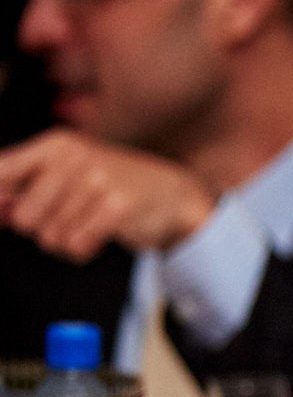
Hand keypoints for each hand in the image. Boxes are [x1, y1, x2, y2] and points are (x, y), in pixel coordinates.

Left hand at [0, 128, 215, 262]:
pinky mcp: (118, 206)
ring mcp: (97, 180)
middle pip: (23, 218)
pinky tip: (98, 236)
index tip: (8, 214)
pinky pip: (76, 245)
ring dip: (65, 242)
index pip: (1, 173)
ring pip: (49, 237)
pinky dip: (83, 250)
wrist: (171, 194)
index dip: (0, 203)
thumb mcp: (64, 175)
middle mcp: (74, 158)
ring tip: (87, 226)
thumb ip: (21, 188)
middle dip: (40, 229)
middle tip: (66, 219)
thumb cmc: (110, 186)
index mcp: (55, 146)